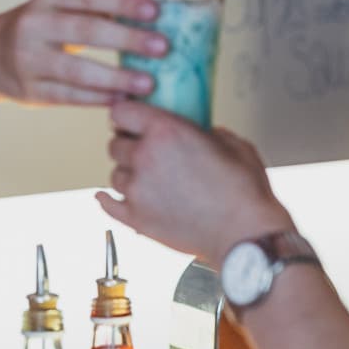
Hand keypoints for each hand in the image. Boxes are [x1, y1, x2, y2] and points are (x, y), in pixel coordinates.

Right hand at [0, 0, 165, 104]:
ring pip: (77, 70)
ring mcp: (29, 59)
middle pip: (85, 31)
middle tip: (162, 47)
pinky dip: (98, 98)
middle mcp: (34, 24)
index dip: (122, 2)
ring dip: (116, 77)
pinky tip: (123, 99)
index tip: (154, 11)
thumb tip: (151, 17)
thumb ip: (98, 9)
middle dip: (127, 39)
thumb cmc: (46, 27)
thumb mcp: (62, 7)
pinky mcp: (30, 90)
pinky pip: (69, 96)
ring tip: (148, 83)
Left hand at [97, 99, 293, 261]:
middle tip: (141, 149)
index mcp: (166, 132)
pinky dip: (107, 200)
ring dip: (127, 173)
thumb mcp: (233, 145)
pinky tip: (105, 197)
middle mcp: (145, 158)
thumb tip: (204, 134)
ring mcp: (137, 190)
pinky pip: (109, 205)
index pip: (122, 112)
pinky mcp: (136, 219)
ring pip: (114, 174)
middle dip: (128, 144)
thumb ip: (209, 133)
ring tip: (144, 178)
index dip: (127, 115)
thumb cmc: (242, 194)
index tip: (130, 119)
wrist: (243, 236)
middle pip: (115, 144)